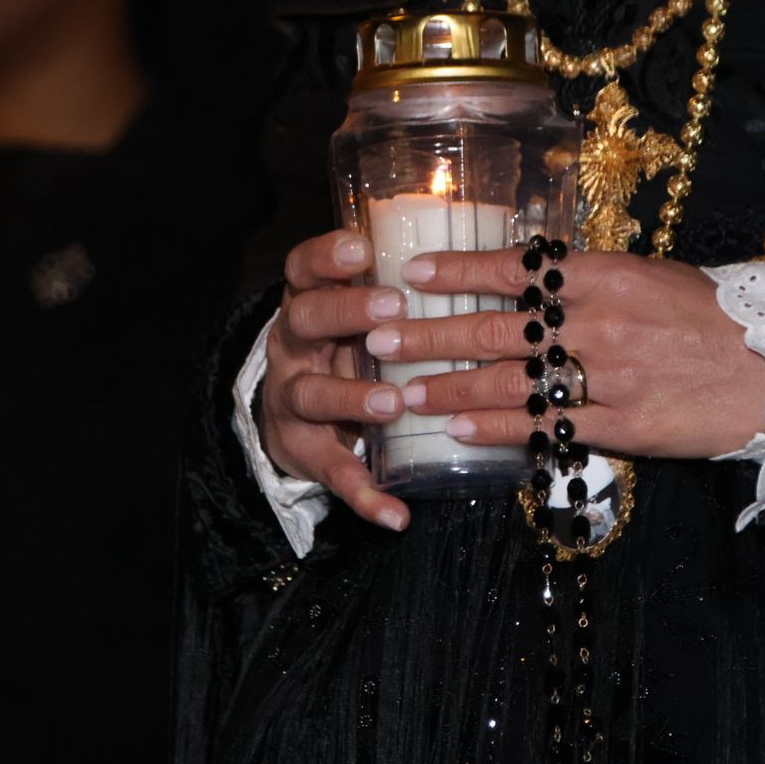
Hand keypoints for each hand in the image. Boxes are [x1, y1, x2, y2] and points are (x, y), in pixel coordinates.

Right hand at [261, 230, 410, 530]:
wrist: (292, 417)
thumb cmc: (345, 348)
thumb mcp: (354, 315)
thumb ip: (391, 291)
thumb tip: (472, 263)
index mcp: (307, 304)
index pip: (302, 269)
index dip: (326, 258)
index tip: (361, 248)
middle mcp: (292, 347)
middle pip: (305, 320)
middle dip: (346, 313)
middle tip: (393, 308)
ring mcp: (292, 400)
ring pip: (310, 395)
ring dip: (351, 398)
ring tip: (392, 404)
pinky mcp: (304, 451)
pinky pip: (332, 474)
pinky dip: (364, 495)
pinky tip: (396, 515)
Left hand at [369, 249, 764, 458]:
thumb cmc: (713, 316)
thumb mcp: (652, 275)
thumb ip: (591, 277)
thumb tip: (530, 267)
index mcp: (607, 276)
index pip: (515, 269)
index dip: (458, 271)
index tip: (410, 273)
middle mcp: (601, 322)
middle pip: (497, 329)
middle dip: (429, 335)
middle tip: (377, 337)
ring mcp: (611, 377)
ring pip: (511, 382)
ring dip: (448, 389)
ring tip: (400, 394)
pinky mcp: (625, 426)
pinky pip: (549, 428)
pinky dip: (500, 428)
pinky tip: (460, 431)